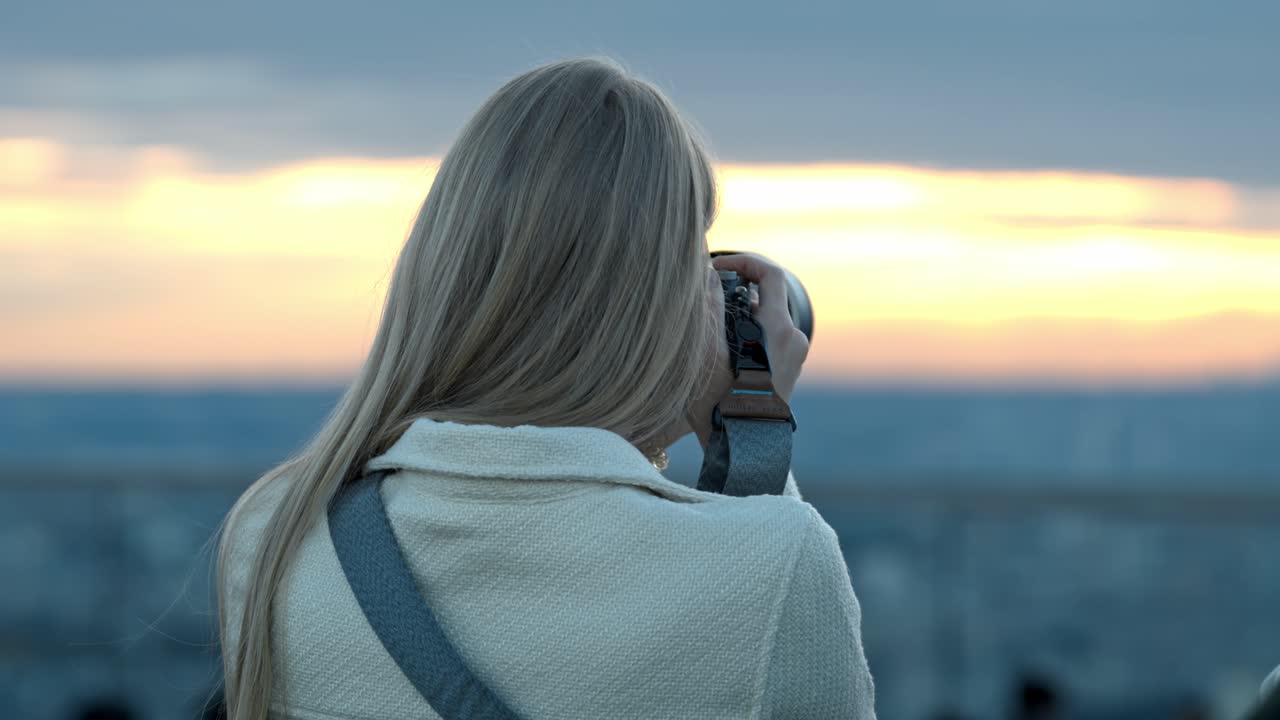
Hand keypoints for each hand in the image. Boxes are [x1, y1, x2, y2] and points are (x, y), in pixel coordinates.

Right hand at [711, 252, 809, 403]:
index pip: (770, 275)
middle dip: (735, 288)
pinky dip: (745, 329)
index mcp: (780, 331)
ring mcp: (792, 356)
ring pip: (764, 317)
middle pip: (767, 295)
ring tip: (708, 324)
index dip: (743, 261)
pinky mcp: (785, 370)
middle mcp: (793, 340)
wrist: (743, 452)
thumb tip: (709, 275)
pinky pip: (766, 336)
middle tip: (706, 294)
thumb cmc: (721, 406)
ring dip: (737, 311)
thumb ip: (708, 308)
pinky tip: (720, 347)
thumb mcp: (706, 352)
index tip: (714, 267)